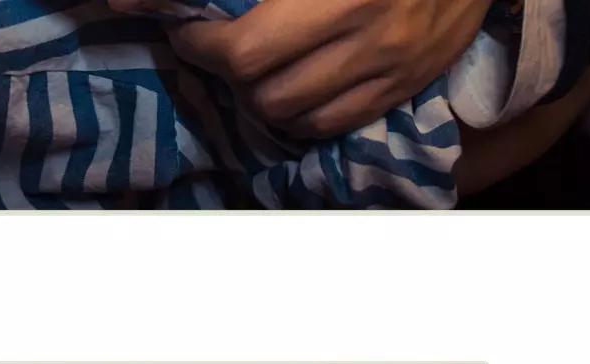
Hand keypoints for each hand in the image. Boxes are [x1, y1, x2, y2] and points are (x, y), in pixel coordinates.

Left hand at [108, 0, 491, 137]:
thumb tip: (216, 2)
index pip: (247, 48)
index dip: (203, 45)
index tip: (188, 29)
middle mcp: (364, 37)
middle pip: (264, 92)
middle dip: (227, 75)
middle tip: (216, 49)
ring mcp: (386, 70)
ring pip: (293, 117)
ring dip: (259, 100)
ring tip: (252, 73)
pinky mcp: (401, 88)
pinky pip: (331, 125)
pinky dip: (298, 116)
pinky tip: (290, 91)